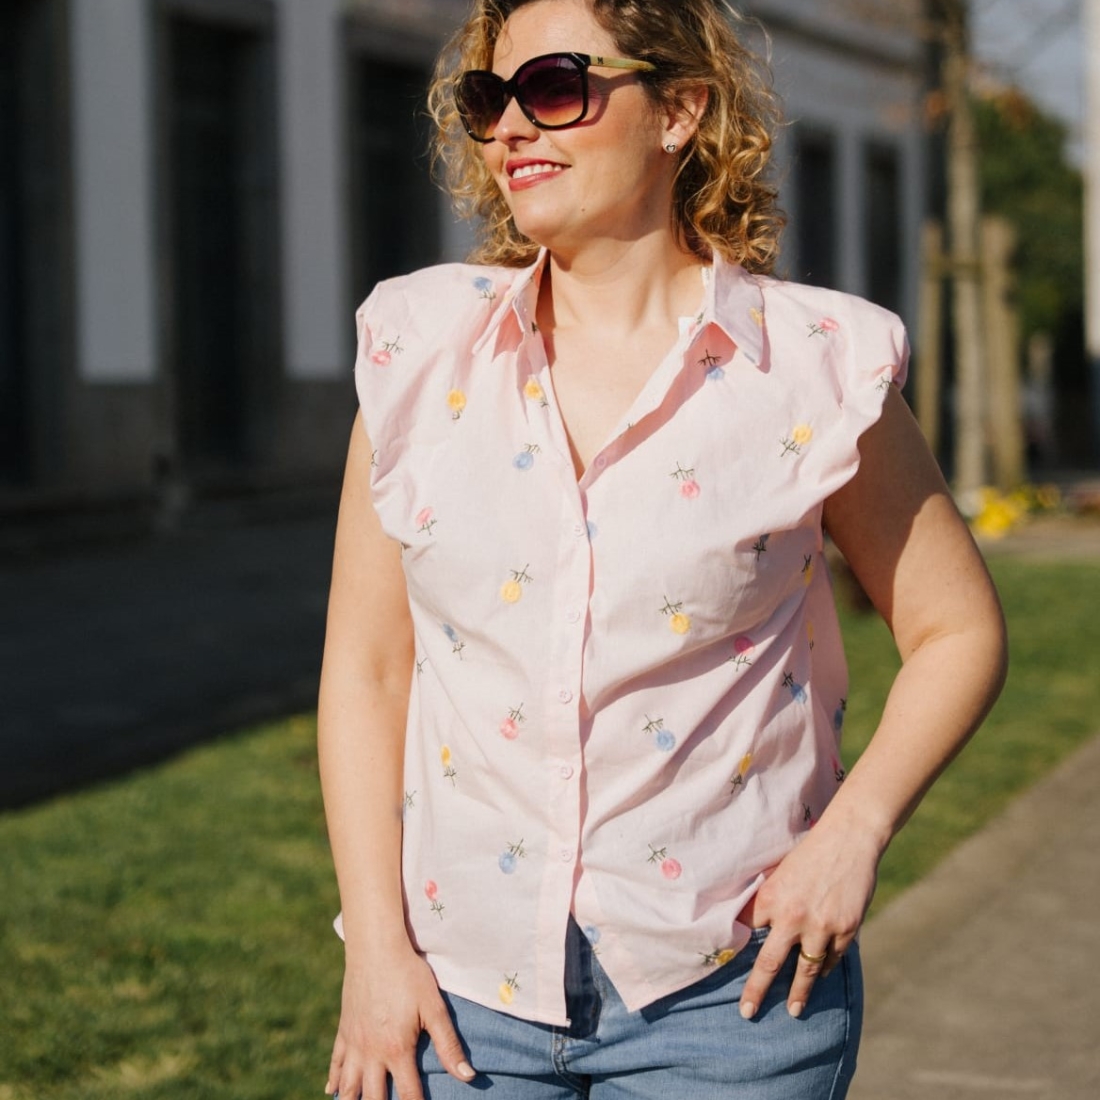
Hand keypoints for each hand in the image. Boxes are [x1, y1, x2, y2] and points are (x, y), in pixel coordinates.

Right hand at [326, 944, 474, 1099]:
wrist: (376, 948)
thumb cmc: (409, 975)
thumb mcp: (434, 1008)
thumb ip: (449, 1045)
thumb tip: (468, 1077)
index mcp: (396, 1050)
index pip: (408, 1095)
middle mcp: (371, 1053)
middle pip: (373, 1097)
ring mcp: (354, 1042)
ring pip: (348, 1085)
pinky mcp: (344, 1029)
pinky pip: (335, 1061)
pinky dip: (333, 1079)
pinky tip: (331, 1091)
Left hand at [738, 818, 880, 1019]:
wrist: (849, 838)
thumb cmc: (810, 852)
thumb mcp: (780, 872)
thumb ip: (769, 899)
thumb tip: (753, 923)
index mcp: (770, 898)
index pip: (748, 931)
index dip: (737, 950)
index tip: (723, 970)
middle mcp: (792, 916)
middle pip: (769, 963)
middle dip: (756, 990)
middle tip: (747, 1012)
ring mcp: (821, 926)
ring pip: (806, 969)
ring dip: (798, 992)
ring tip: (793, 1010)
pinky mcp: (846, 929)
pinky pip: (833, 958)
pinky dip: (825, 968)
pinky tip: (820, 976)